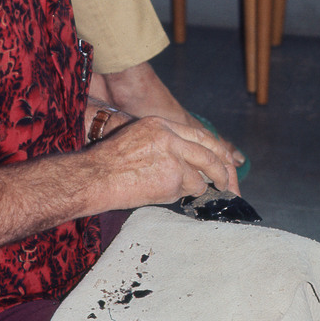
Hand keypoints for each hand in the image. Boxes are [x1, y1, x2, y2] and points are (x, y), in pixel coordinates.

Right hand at [88, 115, 239, 213]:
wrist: (93, 177)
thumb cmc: (109, 163)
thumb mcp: (137, 138)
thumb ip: (164, 143)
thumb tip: (190, 161)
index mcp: (160, 124)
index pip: (198, 134)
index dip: (214, 149)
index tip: (223, 160)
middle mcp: (169, 136)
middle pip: (209, 152)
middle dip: (222, 171)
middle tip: (226, 183)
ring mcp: (173, 156)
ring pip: (200, 176)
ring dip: (194, 188)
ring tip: (172, 190)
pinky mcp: (173, 177)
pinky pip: (189, 191)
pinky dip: (181, 196)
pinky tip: (162, 193)